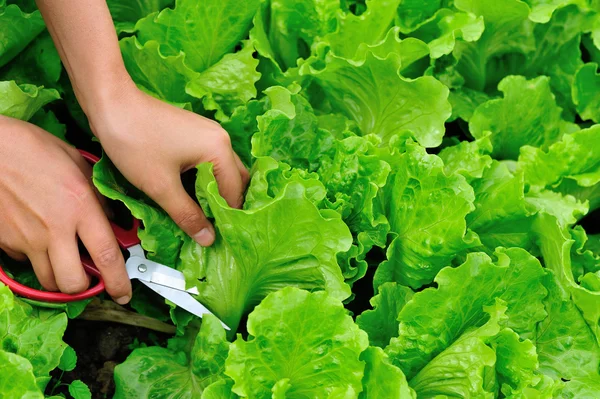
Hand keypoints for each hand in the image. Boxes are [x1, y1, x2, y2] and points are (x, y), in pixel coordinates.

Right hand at [0, 116, 130, 302]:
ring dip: (60, 278)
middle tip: (88, 277)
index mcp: (80, 207)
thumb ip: (98, 195)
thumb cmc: (34, 147)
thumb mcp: (77, 163)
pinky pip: (25, 262)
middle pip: (72, 283)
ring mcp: (27, 238)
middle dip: (84, 288)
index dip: (119, 282)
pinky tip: (37, 240)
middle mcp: (55, 229)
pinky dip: (35, 259)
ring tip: (65, 261)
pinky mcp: (5, 241)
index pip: (107, 256)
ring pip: (47, 281)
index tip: (124, 294)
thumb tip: (113, 220)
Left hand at [87, 83, 249, 245]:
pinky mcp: (195, 133)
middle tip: (213, 228)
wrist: (110, 104)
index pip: (234, 193)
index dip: (226, 218)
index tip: (217, 238)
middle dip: (226, 205)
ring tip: (202, 215)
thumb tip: (208, 239)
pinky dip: (204, 180)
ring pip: (222, 171)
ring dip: (214, 193)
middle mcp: (221, 138)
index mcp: (219, 149)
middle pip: (236, 180)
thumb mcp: (161, 186)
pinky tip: (190, 194)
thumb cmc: (135, 142)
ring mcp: (209, 133)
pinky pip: (209, 162)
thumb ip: (187, 214)